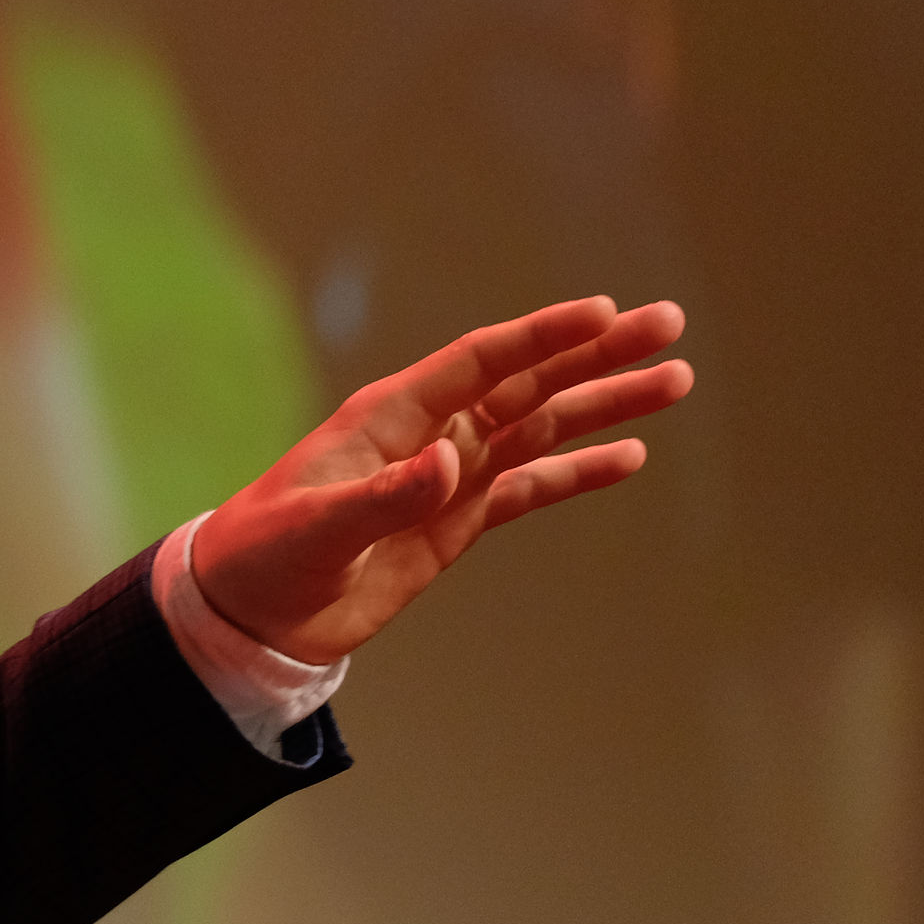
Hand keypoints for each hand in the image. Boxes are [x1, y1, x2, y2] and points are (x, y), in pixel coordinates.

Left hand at [190, 297, 690, 664]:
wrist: (249, 612)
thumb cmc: (266, 554)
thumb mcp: (319, 527)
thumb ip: (387, 495)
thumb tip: (454, 460)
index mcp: (392, 415)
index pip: (482, 361)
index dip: (543, 336)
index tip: (604, 312)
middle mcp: (429, 434)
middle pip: (529, 383)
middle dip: (598, 355)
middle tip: (668, 325)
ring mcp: (448, 476)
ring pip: (543, 429)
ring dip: (605, 405)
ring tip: (674, 381)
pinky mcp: (456, 522)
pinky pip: (530, 487)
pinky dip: (579, 471)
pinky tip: (629, 455)